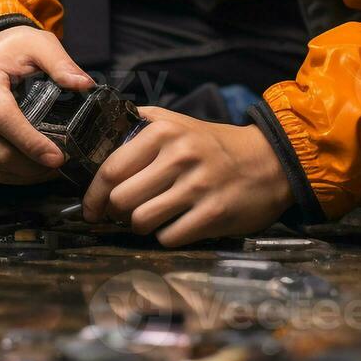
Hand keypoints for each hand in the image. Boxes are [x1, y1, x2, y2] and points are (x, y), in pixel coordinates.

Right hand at [0, 27, 93, 183]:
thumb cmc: (17, 51)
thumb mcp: (40, 45)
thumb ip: (61, 63)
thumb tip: (84, 84)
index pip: (3, 119)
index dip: (31, 143)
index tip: (58, 157)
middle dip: (34, 165)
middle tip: (63, 164)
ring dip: (26, 175)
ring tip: (51, 168)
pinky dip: (13, 176)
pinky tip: (34, 169)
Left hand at [81, 107, 292, 246]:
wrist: (268, 160)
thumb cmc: (214, 145)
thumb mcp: (176, 123)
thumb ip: (138, 126)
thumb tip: (95, 136)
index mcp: (163, 131)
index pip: (111, 169)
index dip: (94, 195)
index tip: (92, 208)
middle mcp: (179, 156)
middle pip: (121, 199)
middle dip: (117, 213)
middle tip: (123, 214)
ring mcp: (197, 186)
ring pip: (141, 221)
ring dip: (140, 226)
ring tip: (151, 218)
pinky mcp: (213, 213)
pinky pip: (169, 237)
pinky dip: (166, 236)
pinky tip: (175, 225)